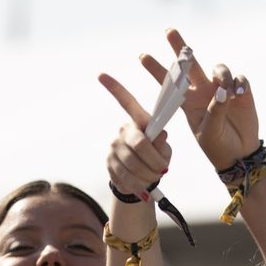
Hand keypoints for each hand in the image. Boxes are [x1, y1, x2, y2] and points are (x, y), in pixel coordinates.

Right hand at [98, 75, 172, 202]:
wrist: (142, 182)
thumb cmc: (156, 159)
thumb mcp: (164, 151)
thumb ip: (162, 144)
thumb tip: (162, 134)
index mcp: (138, 121)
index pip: (126, 102)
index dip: (114, 88)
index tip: (100, 74)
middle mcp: (123, 131)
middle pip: (139, 145)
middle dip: (155, 161)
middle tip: (164, 171)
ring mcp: (113, 147)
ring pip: (133, 164)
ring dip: (148, 176)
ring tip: (156, 180)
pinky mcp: (109, 164)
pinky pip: (125, 177)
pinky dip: (138, 186)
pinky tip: (144, 191)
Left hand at [137, 28, 258, 170]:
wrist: (238, 154)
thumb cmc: (217, 145)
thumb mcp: (208, 133)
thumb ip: (213, 113)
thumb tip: (223, 92)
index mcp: (189, 102)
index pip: (170, 84)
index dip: (156, 70)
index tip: (142, 57)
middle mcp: (203, 91)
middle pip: (189, 64)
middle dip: (179, 47)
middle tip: (168, 31)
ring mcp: (222, 89)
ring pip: (219, 69)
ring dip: (222, 75)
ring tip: (227, 93)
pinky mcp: (241, 92)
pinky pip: (239, 78)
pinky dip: (239, 83)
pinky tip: (239, 93)